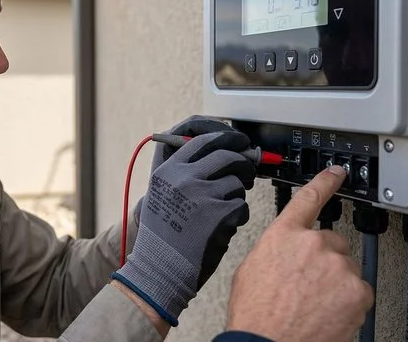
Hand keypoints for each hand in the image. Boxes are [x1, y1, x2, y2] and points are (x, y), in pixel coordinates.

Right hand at [135, 115, 255, 225]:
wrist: (161, 268)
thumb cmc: (164, 235)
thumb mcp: (161, 194)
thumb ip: (184, 172)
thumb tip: (222, 153)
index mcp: (169, 170)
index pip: (203, 140)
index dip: (226, 139)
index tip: (239, 143)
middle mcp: (184, 178)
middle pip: (227, 156)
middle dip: (242, 165)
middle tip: (246, 175)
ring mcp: (202, 195)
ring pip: (237, 184)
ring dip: (236, 197)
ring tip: (222, 213)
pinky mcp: (219, 215)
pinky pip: (241, 206)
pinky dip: (238, 217)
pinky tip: (223, 228)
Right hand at [225, 166, 373, 341]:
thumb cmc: (256, 314)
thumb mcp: (251, 269)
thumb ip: (275, 249)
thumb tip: (284, 249)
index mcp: (283, 234)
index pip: (308, 198)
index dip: (325, 182)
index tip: (336, 173)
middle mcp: (313, 243)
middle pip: (332, 242)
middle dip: (324, 260)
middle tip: (308, 285)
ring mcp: (337, 267)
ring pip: (346, 268)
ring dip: (336, 283)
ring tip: (314, 304)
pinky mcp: (357, 291)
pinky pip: (359, 291)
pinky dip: (348, 303)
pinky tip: (327, 313)